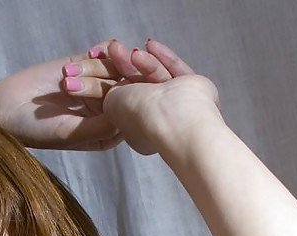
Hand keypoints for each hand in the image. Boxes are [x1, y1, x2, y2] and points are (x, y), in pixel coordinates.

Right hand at [0, 39, 128, 151]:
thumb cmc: (36, 131)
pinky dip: (101, 50)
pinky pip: (102, 53)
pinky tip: (88, 54)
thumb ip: (100, 126)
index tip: (133, 88)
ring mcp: (94, 86)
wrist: (6, 109)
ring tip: (80, 71)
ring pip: (115, 68)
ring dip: (103, 64)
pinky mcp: (82, 66)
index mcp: (108, 132)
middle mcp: (105, 109)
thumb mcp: (71, 133)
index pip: (132, 114)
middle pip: (127, 88)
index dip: (137, 98)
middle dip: (124, 75)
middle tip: (117, 65)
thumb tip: (128, 113)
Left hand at [83, 38, 221, 156]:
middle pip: (141, 86)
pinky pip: (176, 70)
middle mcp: (159, 120)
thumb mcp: (113, 106)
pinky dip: (163, 57)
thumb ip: (111, 95)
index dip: (113, 81)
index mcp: (140, 131)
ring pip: (157, 77)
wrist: (176, 118)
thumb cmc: (143, 117)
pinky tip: (150, 43)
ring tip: (133, 50)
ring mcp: (178, 106)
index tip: (102, 64)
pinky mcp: (195, 91)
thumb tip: (115, 85)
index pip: (125, 102)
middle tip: (114, 48)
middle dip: (126, 66)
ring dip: (142, 61)